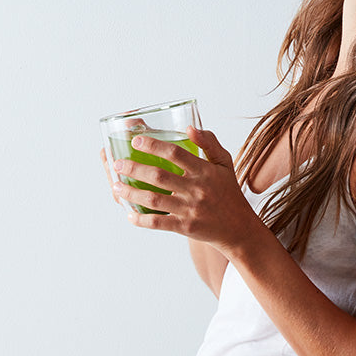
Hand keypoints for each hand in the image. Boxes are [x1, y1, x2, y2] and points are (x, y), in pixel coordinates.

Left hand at [113, 128, 259, 251]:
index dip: (154, 145)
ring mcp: (190, 210)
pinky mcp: (185, 227)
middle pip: (159, 176)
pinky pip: (159, 223)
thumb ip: (209, 143)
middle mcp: (197, 189)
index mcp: (205, 171)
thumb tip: (189, 127)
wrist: (239, 228)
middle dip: (134, 168)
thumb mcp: (225, 163)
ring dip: (131, 193)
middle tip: (117, 164)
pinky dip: (141, 220)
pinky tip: (129, 215)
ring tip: (116, 187)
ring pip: (154, 200)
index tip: (136, 140)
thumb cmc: (229, 192)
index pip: (176, 153)